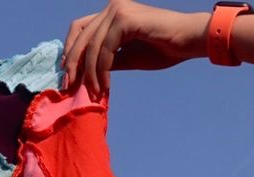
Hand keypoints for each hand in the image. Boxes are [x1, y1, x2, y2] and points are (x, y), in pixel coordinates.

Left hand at [63, 1, 209, 95]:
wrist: (187, 43)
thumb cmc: (160, 49)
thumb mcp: (125, 57)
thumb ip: (103, 61)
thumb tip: (81, 75)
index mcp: (111, 14)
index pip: (79, 29)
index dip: (69, 50)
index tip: (66, 74)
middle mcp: (113, 7)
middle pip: (80, 37)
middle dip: (73, 65)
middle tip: (70, 87)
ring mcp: (118, 10)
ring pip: (91, 47)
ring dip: (90, 74)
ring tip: (95, 92)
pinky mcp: (125, 18)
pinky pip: (104, 50)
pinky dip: (102, 71)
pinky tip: (105, 85)